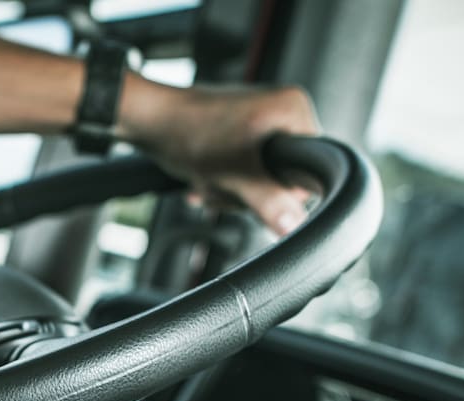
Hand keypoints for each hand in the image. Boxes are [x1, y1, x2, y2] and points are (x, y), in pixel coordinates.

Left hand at [121, 81, 320, 233]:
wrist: (152, 121)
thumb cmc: (188, 134)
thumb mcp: (234, 176)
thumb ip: (269, 202)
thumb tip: (296, 226)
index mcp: (294, 111)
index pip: (311, 171)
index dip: (282, 191)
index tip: (253, 190)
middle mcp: (284, 110)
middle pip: (284, 179)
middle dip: (249, 192)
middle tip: (224, 183)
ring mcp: (263, 121)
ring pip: (261, 180)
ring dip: (231, 189)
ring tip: (210, 177)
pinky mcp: (243, 132)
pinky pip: (244, 171)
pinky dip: (223, 180)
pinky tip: (205, 176)